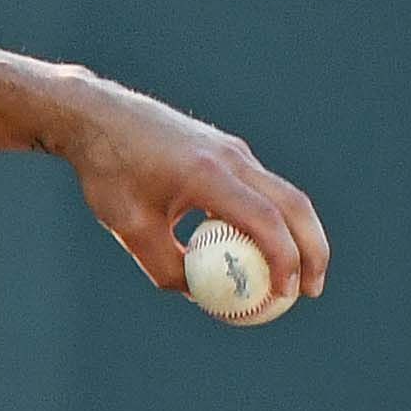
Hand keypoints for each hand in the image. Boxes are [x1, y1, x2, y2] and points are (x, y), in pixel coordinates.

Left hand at [48, 73, 330, 309]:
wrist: (98, 115)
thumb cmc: (108, 172)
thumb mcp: (129, 227)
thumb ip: (165, 265)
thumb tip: (200, 294)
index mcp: (206, 173)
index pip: (264, 219)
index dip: (284, 259)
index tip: (285, 295)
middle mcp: (230, 156)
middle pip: (294, 204)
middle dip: (312, 250)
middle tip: (310, 291)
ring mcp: (233, 149)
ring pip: (284, 193)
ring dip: (298, 234)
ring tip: (294, 276)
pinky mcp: (228, 150)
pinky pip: (262, 188)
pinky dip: (273, 219)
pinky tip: (259, 249)